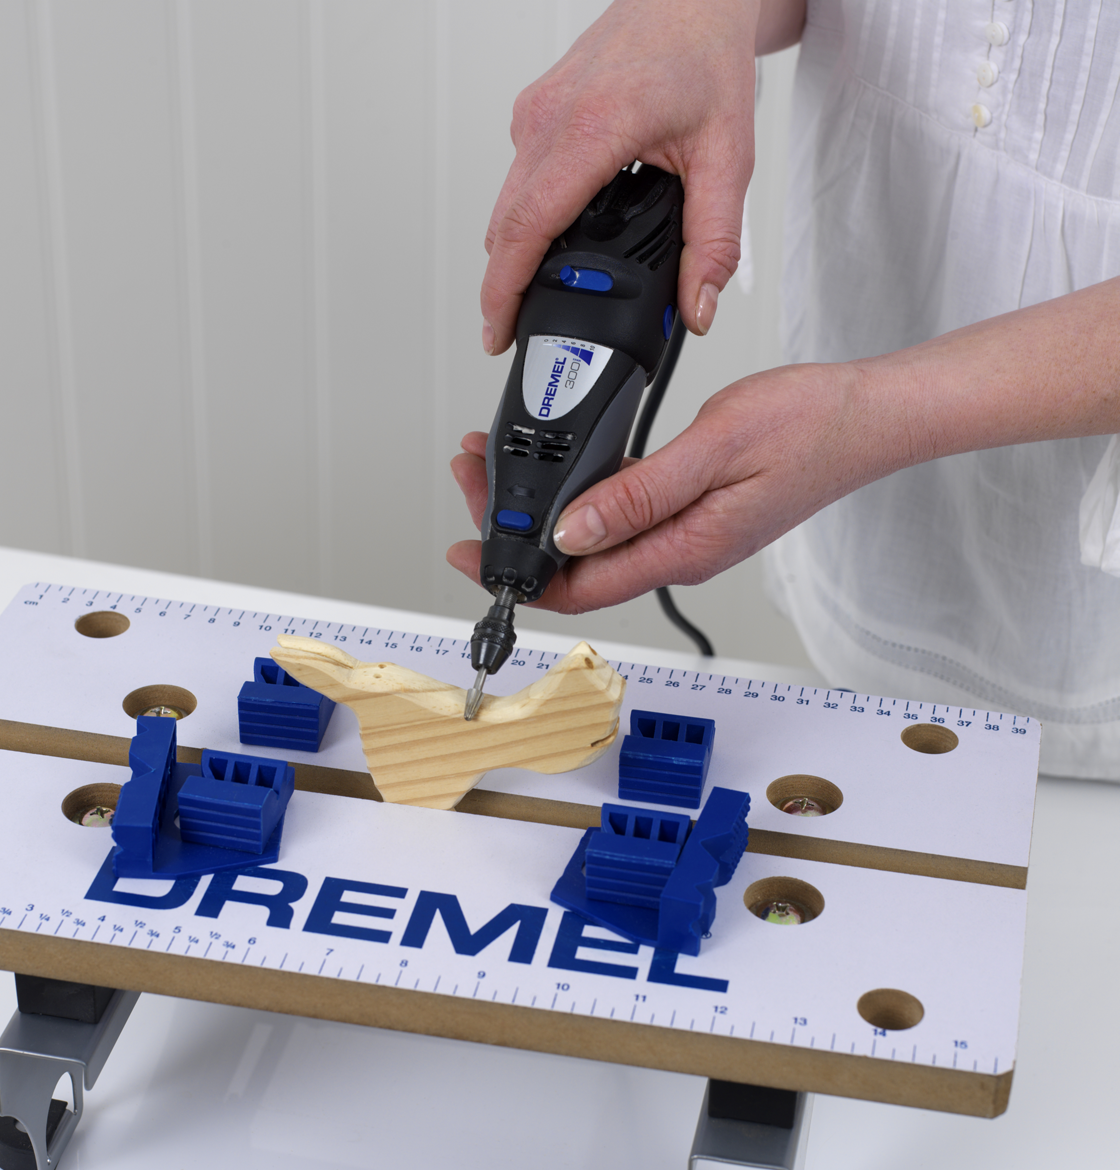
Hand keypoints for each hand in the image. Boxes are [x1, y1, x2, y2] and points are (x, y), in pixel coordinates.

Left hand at [448, 360, 897, 612]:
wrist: (866, 418)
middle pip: (579, 565)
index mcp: (683, 548)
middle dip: (517, 533)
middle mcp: (680, 550)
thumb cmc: (809, 430)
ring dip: (546, 512)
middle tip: (475, 482)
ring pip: (597, 539)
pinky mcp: (692, 511)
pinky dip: (582, 496)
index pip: (582, 586)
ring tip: (500, 469)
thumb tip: (572, 532)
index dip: (518, 576)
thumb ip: (639, 496)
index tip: (468, 553)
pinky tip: (564, 470)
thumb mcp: (713, 451)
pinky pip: (623, 516)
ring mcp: (686, 533)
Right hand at [480, 0, 766, 356]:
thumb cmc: (704, 55)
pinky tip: (552, 241)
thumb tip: (697, 307)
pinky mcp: (532, 113)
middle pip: (503, 226)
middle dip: (501, 287)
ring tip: (532, 295)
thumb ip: (714, 242)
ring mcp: (533, 113)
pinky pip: (515, 181)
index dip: (505, 289)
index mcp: (591, 128)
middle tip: (510, 331)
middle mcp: (548, 119)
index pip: (527, 228)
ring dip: (513, 254)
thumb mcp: (727, 157)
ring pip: (504, 206)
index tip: (498, 330)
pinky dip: (525, 219)